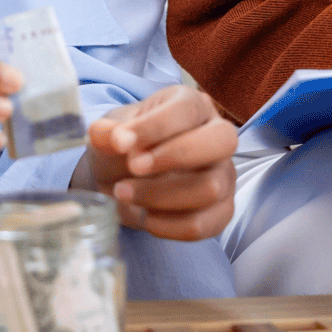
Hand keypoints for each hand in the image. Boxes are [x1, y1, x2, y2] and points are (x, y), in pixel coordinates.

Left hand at [76, 86, 236, 240]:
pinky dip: (168, 226)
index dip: (154, 126)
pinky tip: (144, 217)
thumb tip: (107, 135)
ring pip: (210, 188)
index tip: (120, 142)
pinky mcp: (220, 211)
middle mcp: (217, 136)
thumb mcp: (110, 134)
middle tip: (133, 166)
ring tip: (124, 192)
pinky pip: (203, 224)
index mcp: (193, 106)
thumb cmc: (124, 148)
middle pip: (222, 141)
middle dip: (175, 156)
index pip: (187, 108)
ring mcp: (224, 175)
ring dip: (160, 195)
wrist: (122, 180)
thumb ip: (108, 133)